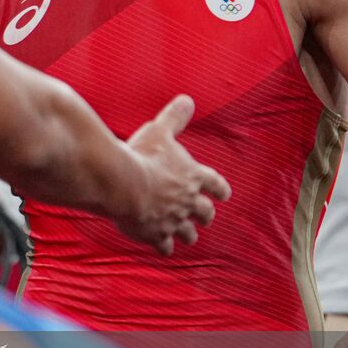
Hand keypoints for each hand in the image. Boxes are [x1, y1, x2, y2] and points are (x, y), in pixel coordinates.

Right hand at [118, 96, 229, 255]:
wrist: (123, 184)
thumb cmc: (142, 155)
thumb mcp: (160, 131)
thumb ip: (175, 118)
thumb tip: (187, 100)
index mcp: (192, 176)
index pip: (216, 185)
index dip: (220, 189)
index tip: (224, 194)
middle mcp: (187, 201)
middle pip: (205, 213)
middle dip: (205, 216)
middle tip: (205, 218)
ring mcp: (173, 220)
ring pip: (187, 233)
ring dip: (188, 234)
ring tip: (188, 237)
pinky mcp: (156, 234)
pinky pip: (164, 245)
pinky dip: (164, 246)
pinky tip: (163, 248)